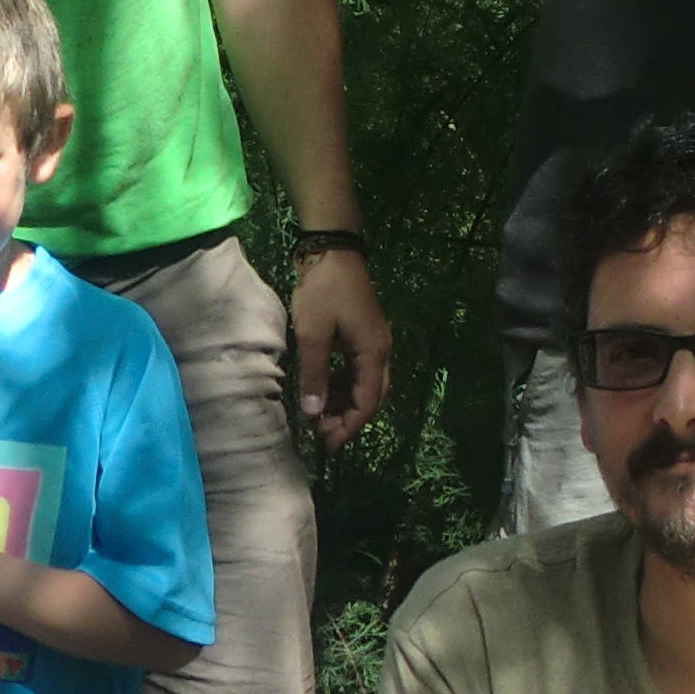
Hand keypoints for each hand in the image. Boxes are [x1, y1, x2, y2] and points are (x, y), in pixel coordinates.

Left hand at [291, 244, 392, 447]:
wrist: (331, 249)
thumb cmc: (323, 291)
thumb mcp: (313, 335)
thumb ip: (315, 375)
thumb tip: (314, 414)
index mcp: (373, 353)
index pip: (367, 402)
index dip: (349, 426)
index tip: (328, 444)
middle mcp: (380, 351)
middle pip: (371, 396)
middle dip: (348, 418)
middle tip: (322, 434)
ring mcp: (372, 341)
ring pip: (364, 384)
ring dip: (344, 402)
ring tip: (318, 416)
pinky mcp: (362, 334)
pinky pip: (356, 370)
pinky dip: (342, 385)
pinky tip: (323, 391)